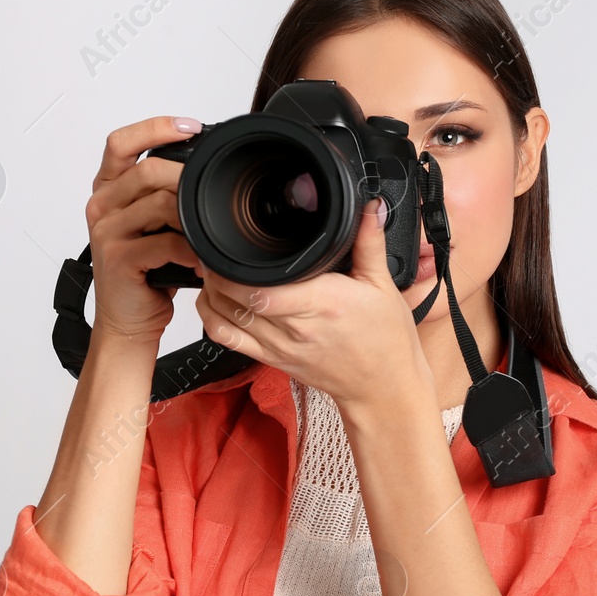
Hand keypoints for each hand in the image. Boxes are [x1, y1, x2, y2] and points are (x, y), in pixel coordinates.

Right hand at [84, 116, 202, 346]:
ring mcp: (107, 231)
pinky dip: (193, 250)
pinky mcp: (118, 258)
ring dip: (196, 219)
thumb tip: (203, 174)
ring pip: (161, 204)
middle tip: (215, 194)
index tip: (190, 126)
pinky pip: (167, 241)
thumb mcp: (153, 226)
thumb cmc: (145, 274)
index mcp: (108, 191)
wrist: (128, 321)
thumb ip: (165, 197)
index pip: (121, 143)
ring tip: (211, 234)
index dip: (155, 128)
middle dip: (188, 179)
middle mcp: (102, 206)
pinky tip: (202, 259)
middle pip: (148, 171)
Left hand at [193, 197, 435, 412]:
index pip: (263, 291)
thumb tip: (370, 207)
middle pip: (236, 299)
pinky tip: (213, 300)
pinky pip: (228, 340)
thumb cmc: (385, 342)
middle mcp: (296, 328)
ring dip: (211, 292)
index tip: (232, 244)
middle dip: (218, 272)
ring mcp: (280, 347)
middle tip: (218, 250)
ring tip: (213, 270)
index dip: (236, 269)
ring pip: (225, 319)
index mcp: (323, 303)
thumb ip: (369, 243)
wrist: (383, 388)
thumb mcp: (384, 286)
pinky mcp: (272, 359)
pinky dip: (211, 318)